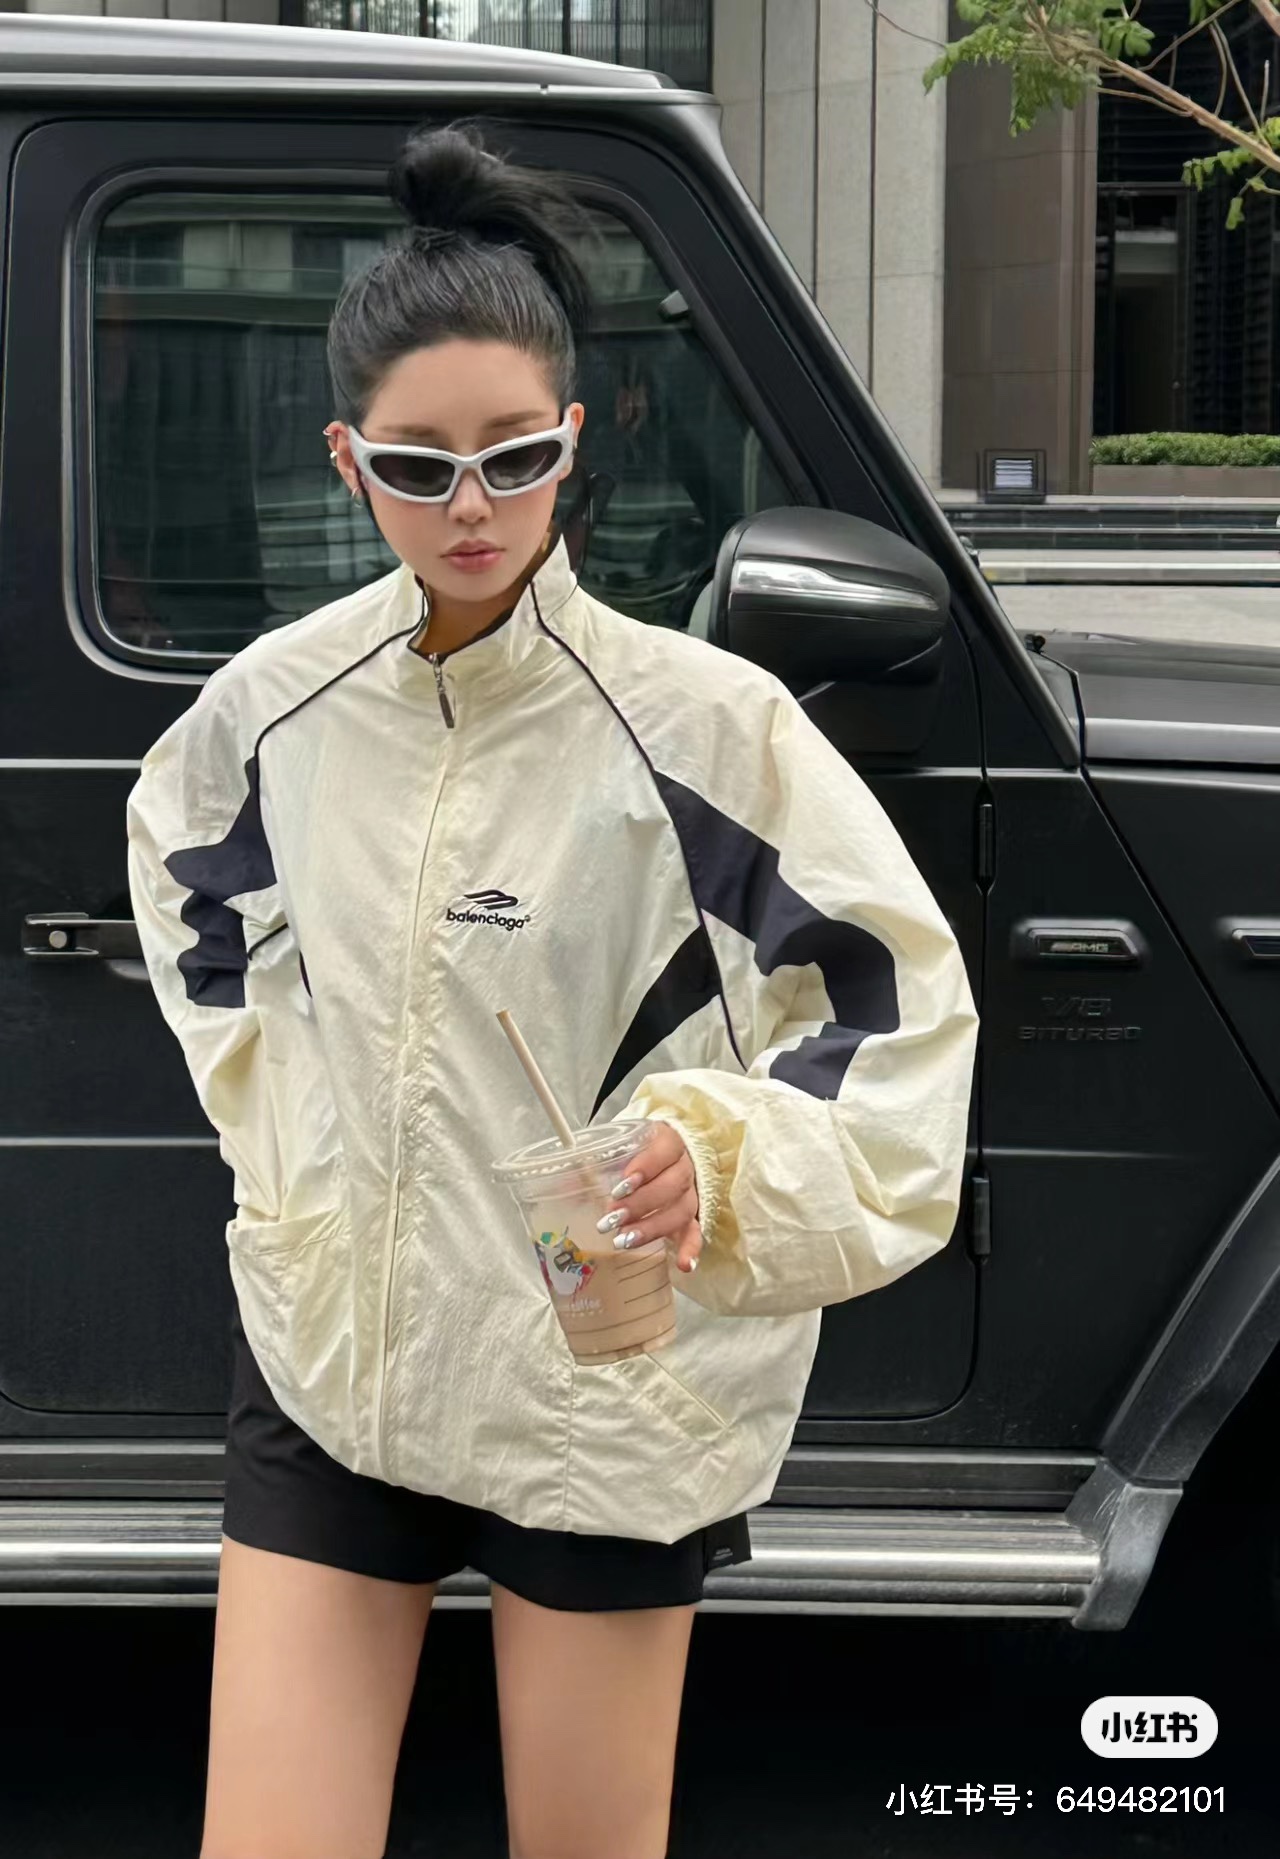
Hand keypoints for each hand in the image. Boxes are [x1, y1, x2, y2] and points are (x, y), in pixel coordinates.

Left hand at [597, 1121, 702, 1273]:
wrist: (661, 1155)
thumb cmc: (634, 1152)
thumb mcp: (616, 1149)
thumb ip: (591, 1162)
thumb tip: (558, 1181)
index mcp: (667, 1142)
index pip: (665, 1151)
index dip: (645, 1168)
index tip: (620, 1186)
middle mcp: (683, 1166)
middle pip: (672, 1185)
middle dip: (640, 1204)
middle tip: (612, 1218)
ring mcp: (689, 1193)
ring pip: (681, 1210)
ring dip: (653, 1227)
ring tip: (624, 1240)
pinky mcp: (691, 1216)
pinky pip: (695, 1232)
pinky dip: (691, 1249)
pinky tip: (684, 1265)